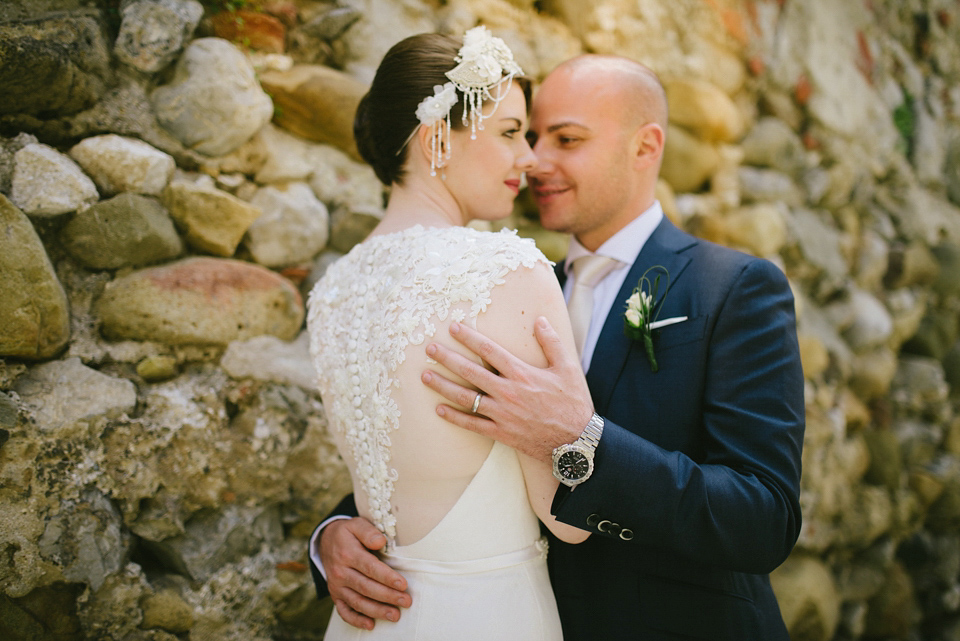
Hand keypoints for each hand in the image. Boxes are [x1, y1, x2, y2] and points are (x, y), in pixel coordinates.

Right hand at [318, 517, 411, 628]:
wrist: (325, 541)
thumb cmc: (347, 533)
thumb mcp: (356, 524)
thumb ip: (368, 531)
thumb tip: (380, 541)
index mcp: (348, 553)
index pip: (370, 568)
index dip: (387, 577)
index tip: (403, 584)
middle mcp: (340, 572)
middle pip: (366, 587)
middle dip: (387, 596)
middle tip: (406, 601)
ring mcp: (337, 586)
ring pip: (357, 601)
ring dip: (377, 610)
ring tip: (394, 615)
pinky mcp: (335, 595)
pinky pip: (344, 611)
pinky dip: (356, 620)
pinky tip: (371, 624)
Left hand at [422, 317, 593, 462]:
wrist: (576, 441)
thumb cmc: (573, 403)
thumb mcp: (568, 368)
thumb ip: (552, 342)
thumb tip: (539, 320)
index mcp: (522, 373)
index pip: (489, 350)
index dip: (469, 337)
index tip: (453, 328)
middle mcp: (508, 392)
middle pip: (470, 372)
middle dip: (447, 359)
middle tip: (429, 349)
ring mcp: (502, 414)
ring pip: (466, 397)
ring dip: (443, 386)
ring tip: (425, 376)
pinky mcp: (501, 432)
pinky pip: (473, 424)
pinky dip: (455, 417)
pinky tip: (439, 409)